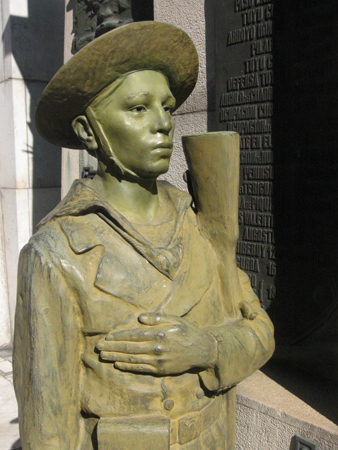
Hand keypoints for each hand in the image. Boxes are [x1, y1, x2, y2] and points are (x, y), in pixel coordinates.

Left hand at [96, 312, 216, 374]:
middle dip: (112, 348)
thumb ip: (157, 317)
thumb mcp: (175, 319)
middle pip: (129, 349)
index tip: (107, 337)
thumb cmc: (187, 331)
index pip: (134, 336)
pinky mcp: (160, 370)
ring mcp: (158, 361)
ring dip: (116, 358)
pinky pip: (141, 369)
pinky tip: (118, 365)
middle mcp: (157, 348)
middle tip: (98, 347)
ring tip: (103, 356)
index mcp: (159, 334)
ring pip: (132, 360)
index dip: (119, 337)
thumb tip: (139, 318)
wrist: (201, 350)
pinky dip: (128, 367)